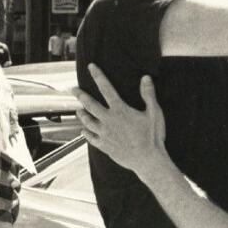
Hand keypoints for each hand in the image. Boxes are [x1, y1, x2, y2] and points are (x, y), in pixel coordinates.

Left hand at [0, 59, 34, 171]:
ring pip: (10, 109)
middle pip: (1, 108)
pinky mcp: (10, 94)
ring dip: (11, 124)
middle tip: (4, 136)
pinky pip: (13, 108)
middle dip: (4, 122)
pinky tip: (15, 132)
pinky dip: (14, 120)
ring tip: (11, 139)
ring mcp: (5, 92)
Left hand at [73, 64, 169, 178]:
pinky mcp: (104, 146)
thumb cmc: (153, 136)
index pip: (106, 88)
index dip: (98, 76)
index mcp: (120, 110)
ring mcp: (104, 134)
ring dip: (81, 114)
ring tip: (78, 110)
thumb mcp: (154, 112)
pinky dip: (85, 133)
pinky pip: (90, 138)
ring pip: (87, 121)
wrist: (148, 160)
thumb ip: (148, 94)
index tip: (91, 66)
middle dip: (80, 95)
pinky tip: (83, 130)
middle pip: (89, 105)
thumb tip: (145, 77)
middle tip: (73, 89)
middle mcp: (108, 120)